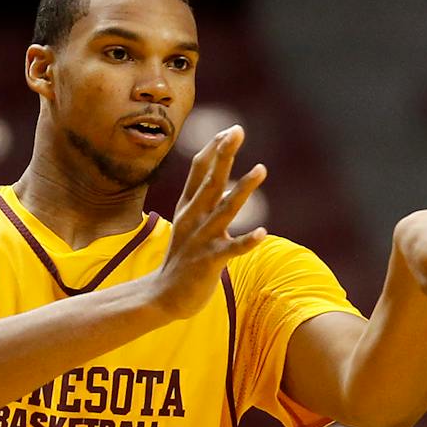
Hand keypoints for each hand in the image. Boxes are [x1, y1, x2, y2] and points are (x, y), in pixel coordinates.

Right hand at [150, 125, 266, 318]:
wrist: (162, 296)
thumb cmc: (182, 255)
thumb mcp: (188, 220)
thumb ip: (201, 194)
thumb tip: (216, 168)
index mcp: (188, 206)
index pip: (199, 169)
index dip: (214, 149)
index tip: (231, 130)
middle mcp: (193, 218)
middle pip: (210, 180)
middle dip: (224, 155)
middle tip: (237, 131)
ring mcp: (201, 239)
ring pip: (225, 210)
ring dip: (243, 189)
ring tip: (262, 169)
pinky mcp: (209, 262)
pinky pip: (231, 250)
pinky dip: (247, 241)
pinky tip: (263, 233)